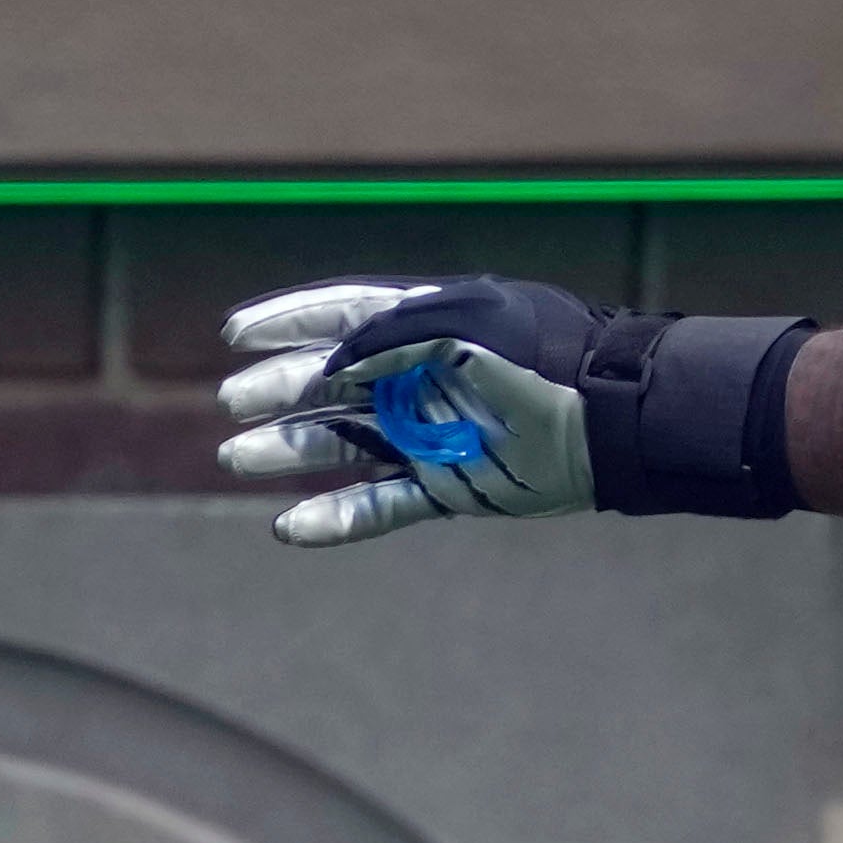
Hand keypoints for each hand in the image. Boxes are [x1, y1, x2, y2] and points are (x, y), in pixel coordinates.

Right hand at [219, 273, 631, 543]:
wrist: (608, 421)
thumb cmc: (541, 359)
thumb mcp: (463, 328)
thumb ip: (391, 337)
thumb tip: (331, 363)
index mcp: (425, 325)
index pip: (342, 315)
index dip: (288, 322)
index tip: (236, 336)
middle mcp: (420, 378)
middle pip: (330, 381)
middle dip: (278, 390)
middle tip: (234, 405)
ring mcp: (430, 435)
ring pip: (344, 442)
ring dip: (289, 449)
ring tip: (238, 457)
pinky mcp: (448, 488)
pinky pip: (381, 504)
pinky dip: (337, 517)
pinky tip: (290, 528)